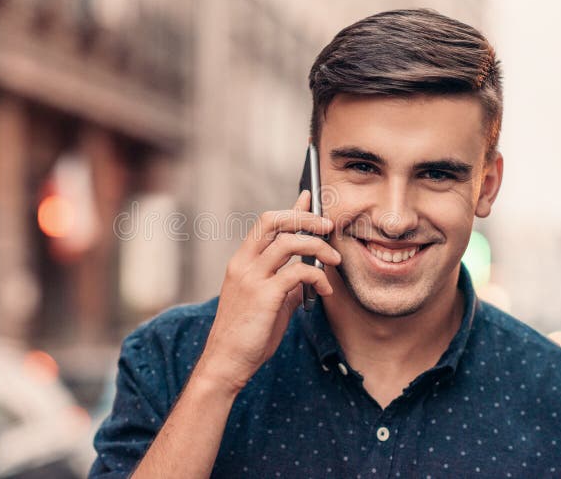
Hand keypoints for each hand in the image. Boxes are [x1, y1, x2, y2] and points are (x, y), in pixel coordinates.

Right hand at [195, 189, 340, 392]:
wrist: (226, 363)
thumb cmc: (247, 335)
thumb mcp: (268, 303)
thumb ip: (285, 284)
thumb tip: (309, 274)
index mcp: (242, 263)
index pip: (266, 223)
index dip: (290, 209)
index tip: (308, 197)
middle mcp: (243, 264)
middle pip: (273, 221)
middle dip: (305, 218)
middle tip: (328, 227)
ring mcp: (251, 278)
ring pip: (289, 242)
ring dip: (318, 246)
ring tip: (334, 261)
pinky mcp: (263, 295)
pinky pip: (297, 272)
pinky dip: (317, 276)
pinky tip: (324, 289)